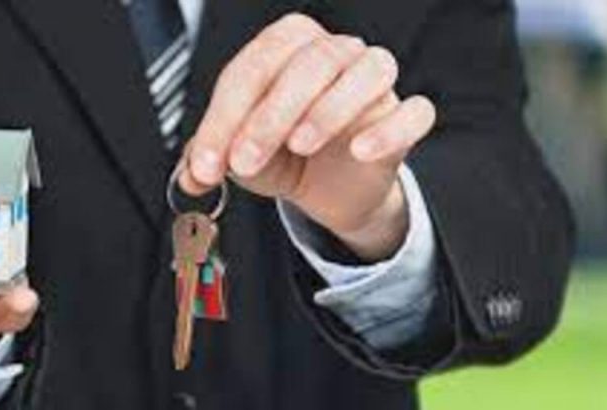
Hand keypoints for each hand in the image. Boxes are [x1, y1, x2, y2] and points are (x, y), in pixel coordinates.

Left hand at [179, 14, 435, 260]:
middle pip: (309, 63)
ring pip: (366, 71)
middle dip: (270, 115)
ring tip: (299, 145)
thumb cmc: (282, 155)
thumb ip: (211, 158)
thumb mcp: (239, 156)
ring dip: (329, 109)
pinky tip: (361, 150)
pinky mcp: (404, 117)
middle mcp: (334, 52)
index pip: (254, 66)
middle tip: (244, 160)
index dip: (226, 116)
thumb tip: (192, 174)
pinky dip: (391, 128)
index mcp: (286, 47)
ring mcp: (374, 81)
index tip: (209, 164)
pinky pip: (414, 112)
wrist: (327, 189)